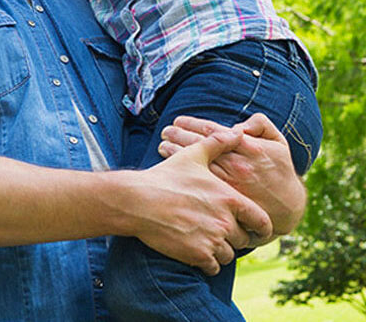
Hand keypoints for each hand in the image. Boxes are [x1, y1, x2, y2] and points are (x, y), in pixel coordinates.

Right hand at [135, 128, 271, 274]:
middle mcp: (226, 221)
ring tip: (204, 240)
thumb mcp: (192, 156)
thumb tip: (236, 132)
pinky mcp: (198, 254)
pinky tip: (195, 251)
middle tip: (218, 232)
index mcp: (230, 199)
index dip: (261, 228)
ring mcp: (213, 240)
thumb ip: (218, 144)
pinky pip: (214, 267)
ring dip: (220, 251)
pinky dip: (207, 263)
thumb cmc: (164, 177)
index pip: (262, 222)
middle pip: (243, 240)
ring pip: (229, 255)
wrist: (137, 200)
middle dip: (233, 237)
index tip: (255, 230)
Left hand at [159, 113, 305, 240]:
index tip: (178, 121)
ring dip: (176, 152)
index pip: (212, 131)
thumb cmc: (280, 170)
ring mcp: (229, 182)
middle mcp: (236, 163)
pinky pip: (198, 182)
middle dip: (178, 136)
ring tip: (163, 145)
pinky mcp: (224, 197)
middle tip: (165, 131)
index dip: (192, 124)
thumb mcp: (278, 142)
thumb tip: (237, 124)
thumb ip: (260, 125)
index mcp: (247, 146)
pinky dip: (184, 172)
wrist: (288, 205)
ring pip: (195, 163)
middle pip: (199, 145)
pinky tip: (171, 166)